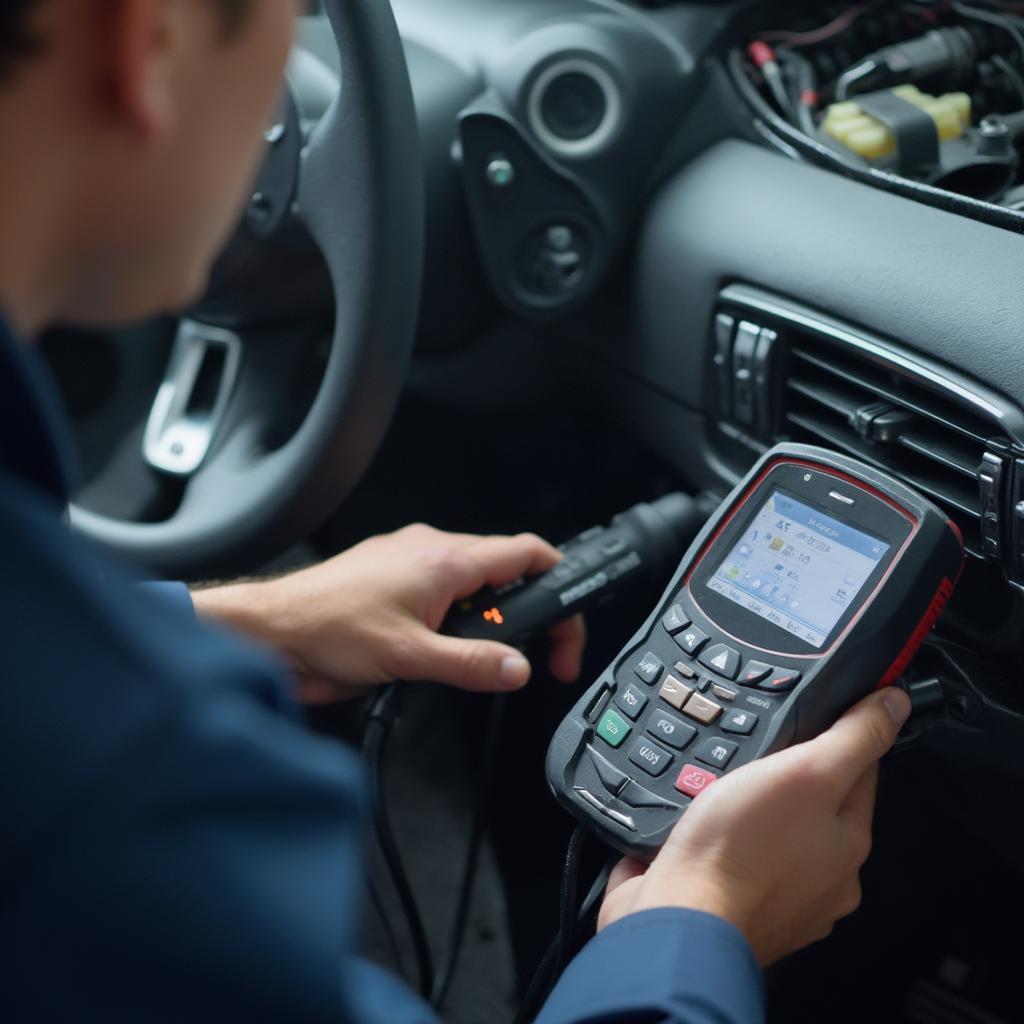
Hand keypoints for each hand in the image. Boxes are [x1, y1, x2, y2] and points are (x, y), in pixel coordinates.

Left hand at [193, 524, 585, 701]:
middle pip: (504, 571)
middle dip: (526, 612)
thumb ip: (472, 664)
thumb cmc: (326, 629)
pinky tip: (444, 648)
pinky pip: (442, 591)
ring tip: (483, 657)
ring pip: (472, 584)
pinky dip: (457, 618)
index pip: (524, 553)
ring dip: (487, 619)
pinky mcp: (391, 580)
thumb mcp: (410, 657)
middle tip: (538, 653)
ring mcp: (408, 562)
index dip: (559, 579)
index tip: (569, 616)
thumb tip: (516, 668)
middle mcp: (429, 551)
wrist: (272, 634)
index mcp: (444, 559)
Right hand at [598, 687, 911, 965]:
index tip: (822, 714)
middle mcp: (828, 876)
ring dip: (759, 813)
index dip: (842, 734)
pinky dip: (730, 844)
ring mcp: (785, 897)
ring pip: (779, 835)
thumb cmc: (740, 849)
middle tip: (760, 753)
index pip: (861, 770)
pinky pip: (743, 861)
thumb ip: (853, 738)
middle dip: (792, 778)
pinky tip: (708, 828)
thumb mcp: (805, 772)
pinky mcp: (742, 907)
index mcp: (849, 840)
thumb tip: (895, 703)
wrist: (682, 918)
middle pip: (819, 806)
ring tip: (727, 789)